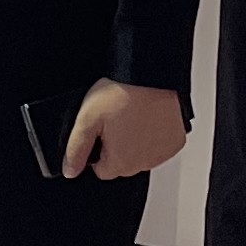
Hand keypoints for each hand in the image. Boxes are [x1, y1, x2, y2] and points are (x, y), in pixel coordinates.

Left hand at [62, 78, 187, 177]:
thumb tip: (69, 171)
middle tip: (114, 120)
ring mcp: (163, 152)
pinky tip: (147, 118)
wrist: (151, 74)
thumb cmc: (122, 93)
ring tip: (130, 116)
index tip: (100, 132)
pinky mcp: (175, 141)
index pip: (101, 170)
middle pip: (123, 165)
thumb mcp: (87, 119)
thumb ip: (76, 149)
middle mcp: (145, 162)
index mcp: (122, 162)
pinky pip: (160, 146)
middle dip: (116, 147)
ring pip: (142, 156)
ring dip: (136, 143)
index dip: (96, 150)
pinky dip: (154, 136)